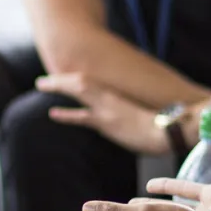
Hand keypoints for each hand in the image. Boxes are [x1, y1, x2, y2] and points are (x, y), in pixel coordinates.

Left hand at [36, 73, 169, 155]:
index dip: (73, 80)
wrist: (168, 131)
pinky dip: (67, 114)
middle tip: (42, 81)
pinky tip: (53, 114)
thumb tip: (126, 120)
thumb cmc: (160, 125)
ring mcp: (108, 109)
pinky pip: (83, 117)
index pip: (91, 83)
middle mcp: (110, 98)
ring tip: (42, 84)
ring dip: (59, 85)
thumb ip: (130, 115)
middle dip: (60, 79)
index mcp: (117, 97)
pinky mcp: (107, 123)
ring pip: (79, 89)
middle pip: (81, 81)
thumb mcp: (142, 117)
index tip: (61, 80)